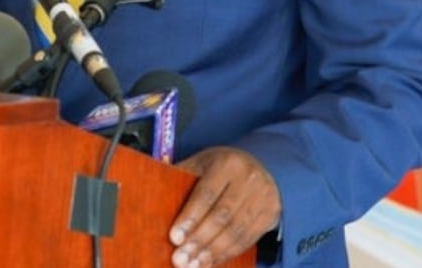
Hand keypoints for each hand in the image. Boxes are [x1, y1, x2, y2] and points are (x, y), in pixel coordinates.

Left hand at [169, 147, 281, 266]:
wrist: (263, 166)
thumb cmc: (223, 167)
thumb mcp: (203, 163)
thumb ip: (182, 176)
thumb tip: (151, 194)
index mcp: (227, 163)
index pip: (206, 194)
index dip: (190, 217)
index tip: (174, 237)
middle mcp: (249, 179)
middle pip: (222, 216)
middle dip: (199, 240)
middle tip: (180, 259)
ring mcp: (263, 198)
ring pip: (235, 232)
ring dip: (212, 253)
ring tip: (192, 265)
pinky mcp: (271, 215)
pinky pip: (247, 240)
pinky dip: (226, 254)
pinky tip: (209, 262)